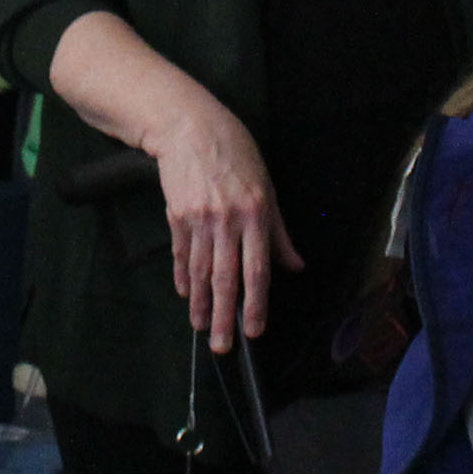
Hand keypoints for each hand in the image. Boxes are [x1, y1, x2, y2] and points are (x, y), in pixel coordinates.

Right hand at [145, 89, 302, 354]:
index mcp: (255, 214)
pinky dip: (184, 276)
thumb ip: (279, 232)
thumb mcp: (266, 188)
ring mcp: (199, 219)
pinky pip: (182, 253)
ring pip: (201, 271)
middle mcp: (227, 220)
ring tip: (203, 328)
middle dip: (225, 316)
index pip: (257, 269)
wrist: (189, 127)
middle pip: (227, 278)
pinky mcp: (177, 215)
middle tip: (223, 347)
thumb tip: (295, 266)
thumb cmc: (236, 153)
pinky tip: (186, 295)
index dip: (256, 303)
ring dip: (202, 304)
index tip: (254, 331)